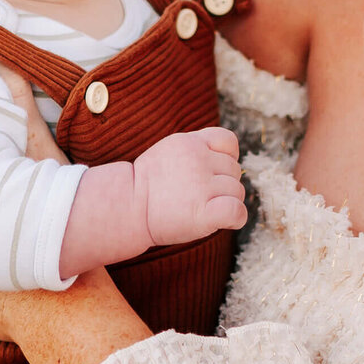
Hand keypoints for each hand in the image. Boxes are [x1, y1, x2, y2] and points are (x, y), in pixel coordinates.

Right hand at [135, 126, 246, 244]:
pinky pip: (237, 211)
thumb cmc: (147, 186)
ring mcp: (202, 185)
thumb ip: (196, 150)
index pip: (229, 141)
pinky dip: (236, 218)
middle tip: (196, 196)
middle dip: (222, 184)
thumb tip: (228, 160)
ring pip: (237, 192)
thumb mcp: (168, 152)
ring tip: (198, 208)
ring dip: (226, 202)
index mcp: (190, 142)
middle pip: (235, 171)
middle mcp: (199, 159)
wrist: (125, 208)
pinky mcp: (205, 212)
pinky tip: (222, 221)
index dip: (227, 158)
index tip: (212, 172)